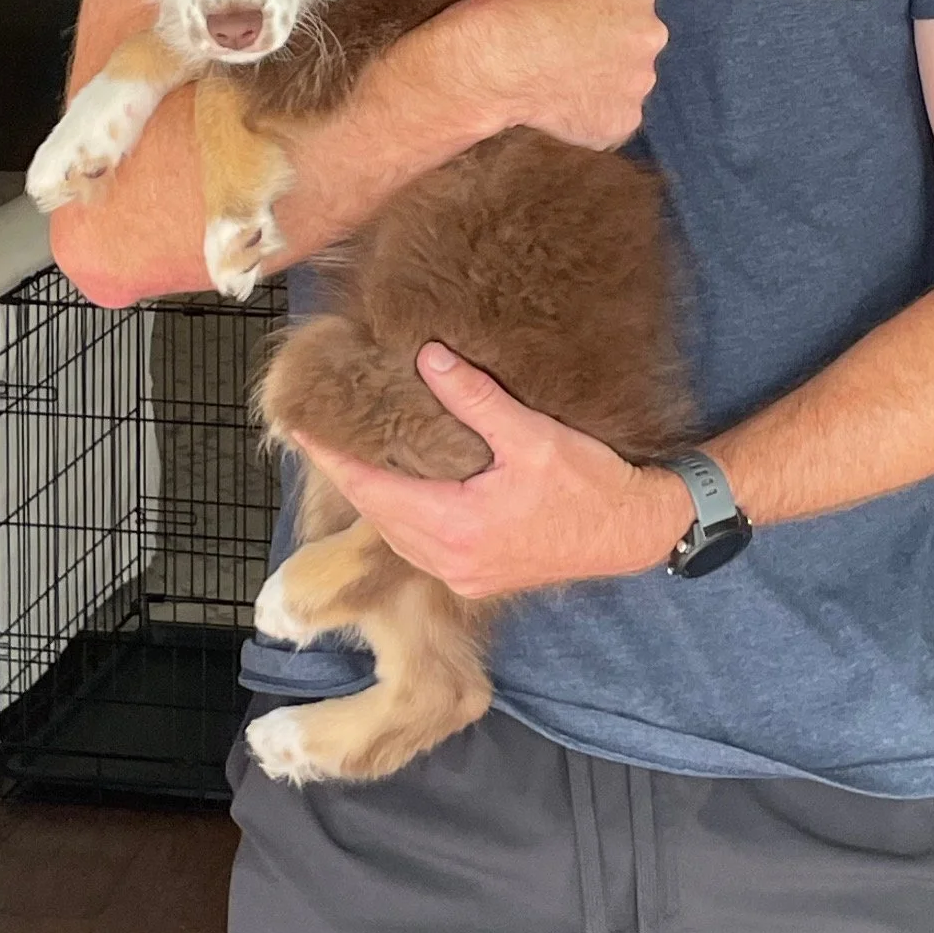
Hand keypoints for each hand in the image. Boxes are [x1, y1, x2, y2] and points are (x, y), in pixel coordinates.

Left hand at [295, 342, 692, 599]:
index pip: (372, 487)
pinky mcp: (477, 577)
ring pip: (396, 534)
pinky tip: (400, 492)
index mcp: (454, 524)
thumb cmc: (589, 485)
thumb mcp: (532, 435)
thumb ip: (476, 398)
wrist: (632, 533)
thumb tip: (428, 356)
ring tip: (350, 458)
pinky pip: (419, 547)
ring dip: (372, 498)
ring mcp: (461, 574)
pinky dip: (400, 517)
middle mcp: (448, 559)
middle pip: (376, 514)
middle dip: (346, 474)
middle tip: (316, 436)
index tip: (301, 428)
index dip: (332, 457)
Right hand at [452, 0, 667, 150]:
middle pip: (636, 42)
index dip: (603, 13)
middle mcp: (648, 34)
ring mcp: (637, 81)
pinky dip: (593, 115)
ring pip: (627, 82)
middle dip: (610, 48)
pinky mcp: (622, 120)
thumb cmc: (514, 9)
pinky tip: (563, 104)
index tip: (581, 22)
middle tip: (569, 53)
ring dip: (604, 82)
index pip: (633, 1)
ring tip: (562, 80)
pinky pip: (614, 119)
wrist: (495, 61)